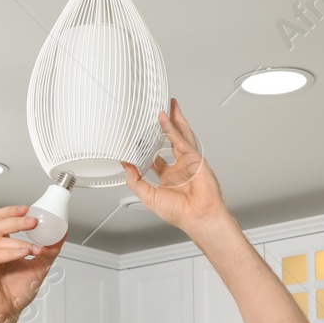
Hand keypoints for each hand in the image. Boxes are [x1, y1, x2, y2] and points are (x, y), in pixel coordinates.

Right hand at [0, 206, 63, 322]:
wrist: (7, 313)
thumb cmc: (15, 293)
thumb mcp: (39, 267)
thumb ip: (49, 251)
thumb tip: (61, 235)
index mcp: (0, 245)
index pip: (1, 220)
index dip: (13, 212)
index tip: (29, 209)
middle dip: (17, 221)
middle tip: (33, 222)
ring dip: (19, 242)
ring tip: (35, 249)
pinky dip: (10, 253)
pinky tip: (23, 254)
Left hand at [122, 99, 231, 235]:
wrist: (198, 217)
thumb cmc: (181, 213)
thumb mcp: (148, 196)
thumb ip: (135, 180)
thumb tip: (125, 166)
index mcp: (169, 177)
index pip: (156, 157)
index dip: (147, 147)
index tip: (139, 139)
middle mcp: (180, 167)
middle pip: (172, 141)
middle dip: (167, 126)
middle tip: (160, 112)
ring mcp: (189, 161)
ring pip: (180, 135)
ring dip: (174, 119)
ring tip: (167, 106)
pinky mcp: (195, 157)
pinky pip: (180, 139)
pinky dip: (172, 128)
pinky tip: (165, 119)